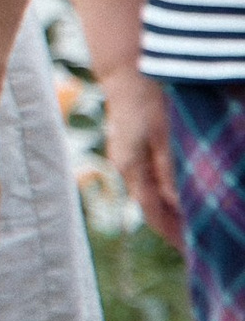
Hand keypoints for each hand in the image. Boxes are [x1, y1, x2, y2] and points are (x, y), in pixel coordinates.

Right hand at [101, 65, 183, 249]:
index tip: (192, 251)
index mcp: (132, 168)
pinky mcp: (129, 148)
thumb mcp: (164, 135)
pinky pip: (147, 180)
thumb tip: (179, 204)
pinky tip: (178, 192)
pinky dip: (163, 192)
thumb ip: (169, 171)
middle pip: (149, 208)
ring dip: (168, 210)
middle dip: (172, 227)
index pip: (153, 213)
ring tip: (191, 222)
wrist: (125, 69)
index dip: (172, 234)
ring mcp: (124, 157)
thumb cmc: (149, 98)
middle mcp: (125, 167)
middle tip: (196, 243)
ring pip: (149, 194)